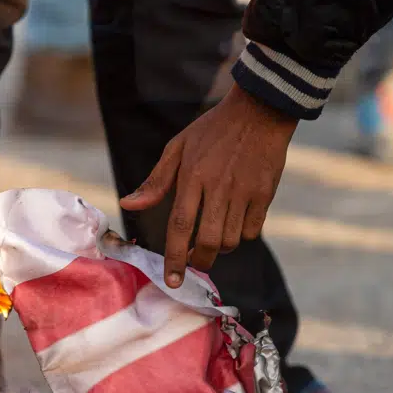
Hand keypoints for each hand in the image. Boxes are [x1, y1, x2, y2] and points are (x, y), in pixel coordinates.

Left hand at [120, 86, 297, 286]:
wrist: (260, 111)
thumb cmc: (214, 130)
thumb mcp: (179, 147)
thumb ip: (156, 181)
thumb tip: (128, 204)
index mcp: (193, 176)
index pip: (180, 226)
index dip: (174, 258)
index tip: (172, 281)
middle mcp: (219, 187)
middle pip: (207, 241)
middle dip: (198, 261)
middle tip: (194, 262)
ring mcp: (244, 192)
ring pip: (230, 240)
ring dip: (219, 248)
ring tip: (213, 237)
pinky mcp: (264, 194)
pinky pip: (252, 230)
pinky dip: (241, 235)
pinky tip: (235, 224)